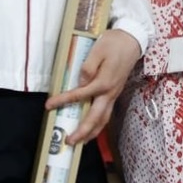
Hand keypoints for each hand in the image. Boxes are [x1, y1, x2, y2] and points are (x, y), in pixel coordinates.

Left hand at [45, 29, 142, 144]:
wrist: (133, 41)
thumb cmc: (114, 43)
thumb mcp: (98, 50)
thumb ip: (88, 68)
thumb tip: (81, 82)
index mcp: (104, 82)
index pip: (80, 95)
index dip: (63, 101)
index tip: (49, 106)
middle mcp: (110, 92)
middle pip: (96, 117)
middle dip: (83, 131)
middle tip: (70, 142)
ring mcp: (114, 94)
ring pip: (104, 119)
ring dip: (92, 132)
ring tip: (81, 141)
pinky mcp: (115, 93)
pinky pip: (107, 113)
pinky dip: (99, 124)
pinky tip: (92, 127)